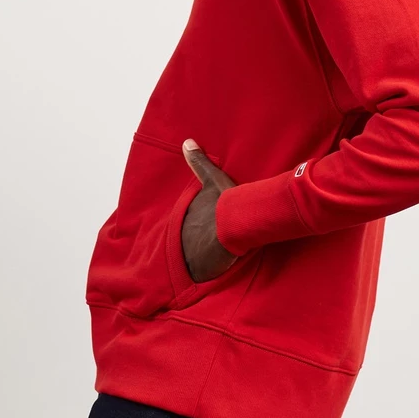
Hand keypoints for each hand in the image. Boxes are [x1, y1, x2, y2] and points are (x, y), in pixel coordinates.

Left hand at [180, 138, 237, 282]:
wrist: (235, 225)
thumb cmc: (226, 202)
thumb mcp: (213, 179)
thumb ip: (199, 162)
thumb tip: (187, 142)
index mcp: (185, 215)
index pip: (186, 223)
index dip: (195, 225)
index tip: (202, 229)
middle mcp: (183, 234)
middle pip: (186, 240)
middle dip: (193, 242)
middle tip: (206, 245)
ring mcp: (189, 252)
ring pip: (190, 257)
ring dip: (198, 259)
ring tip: (210, 262)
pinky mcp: (200, 269)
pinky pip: (199, 273)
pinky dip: (204, 273)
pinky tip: (211, 275)